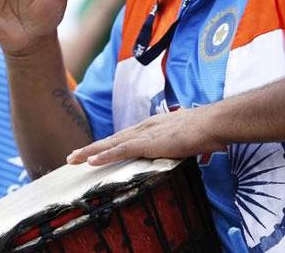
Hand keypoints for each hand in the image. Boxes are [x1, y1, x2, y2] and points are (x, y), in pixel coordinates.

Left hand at [66, 108, 224, 165]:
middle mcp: (145, 127)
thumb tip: (179, 144)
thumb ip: (178, 139)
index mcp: (154, 126)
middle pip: (113, 139)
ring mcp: (146, 134)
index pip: (126, 136)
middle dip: (92, 148)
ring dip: (91, 152)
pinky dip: (105, 156)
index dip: (109, 144)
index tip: (95, 151)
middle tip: (73, 156)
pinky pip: (121, 150)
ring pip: (111, 144)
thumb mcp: (186, 134)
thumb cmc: (206, 128)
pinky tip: (91, 161)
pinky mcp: (148, 143)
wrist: (212, 122)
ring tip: (73, 159)